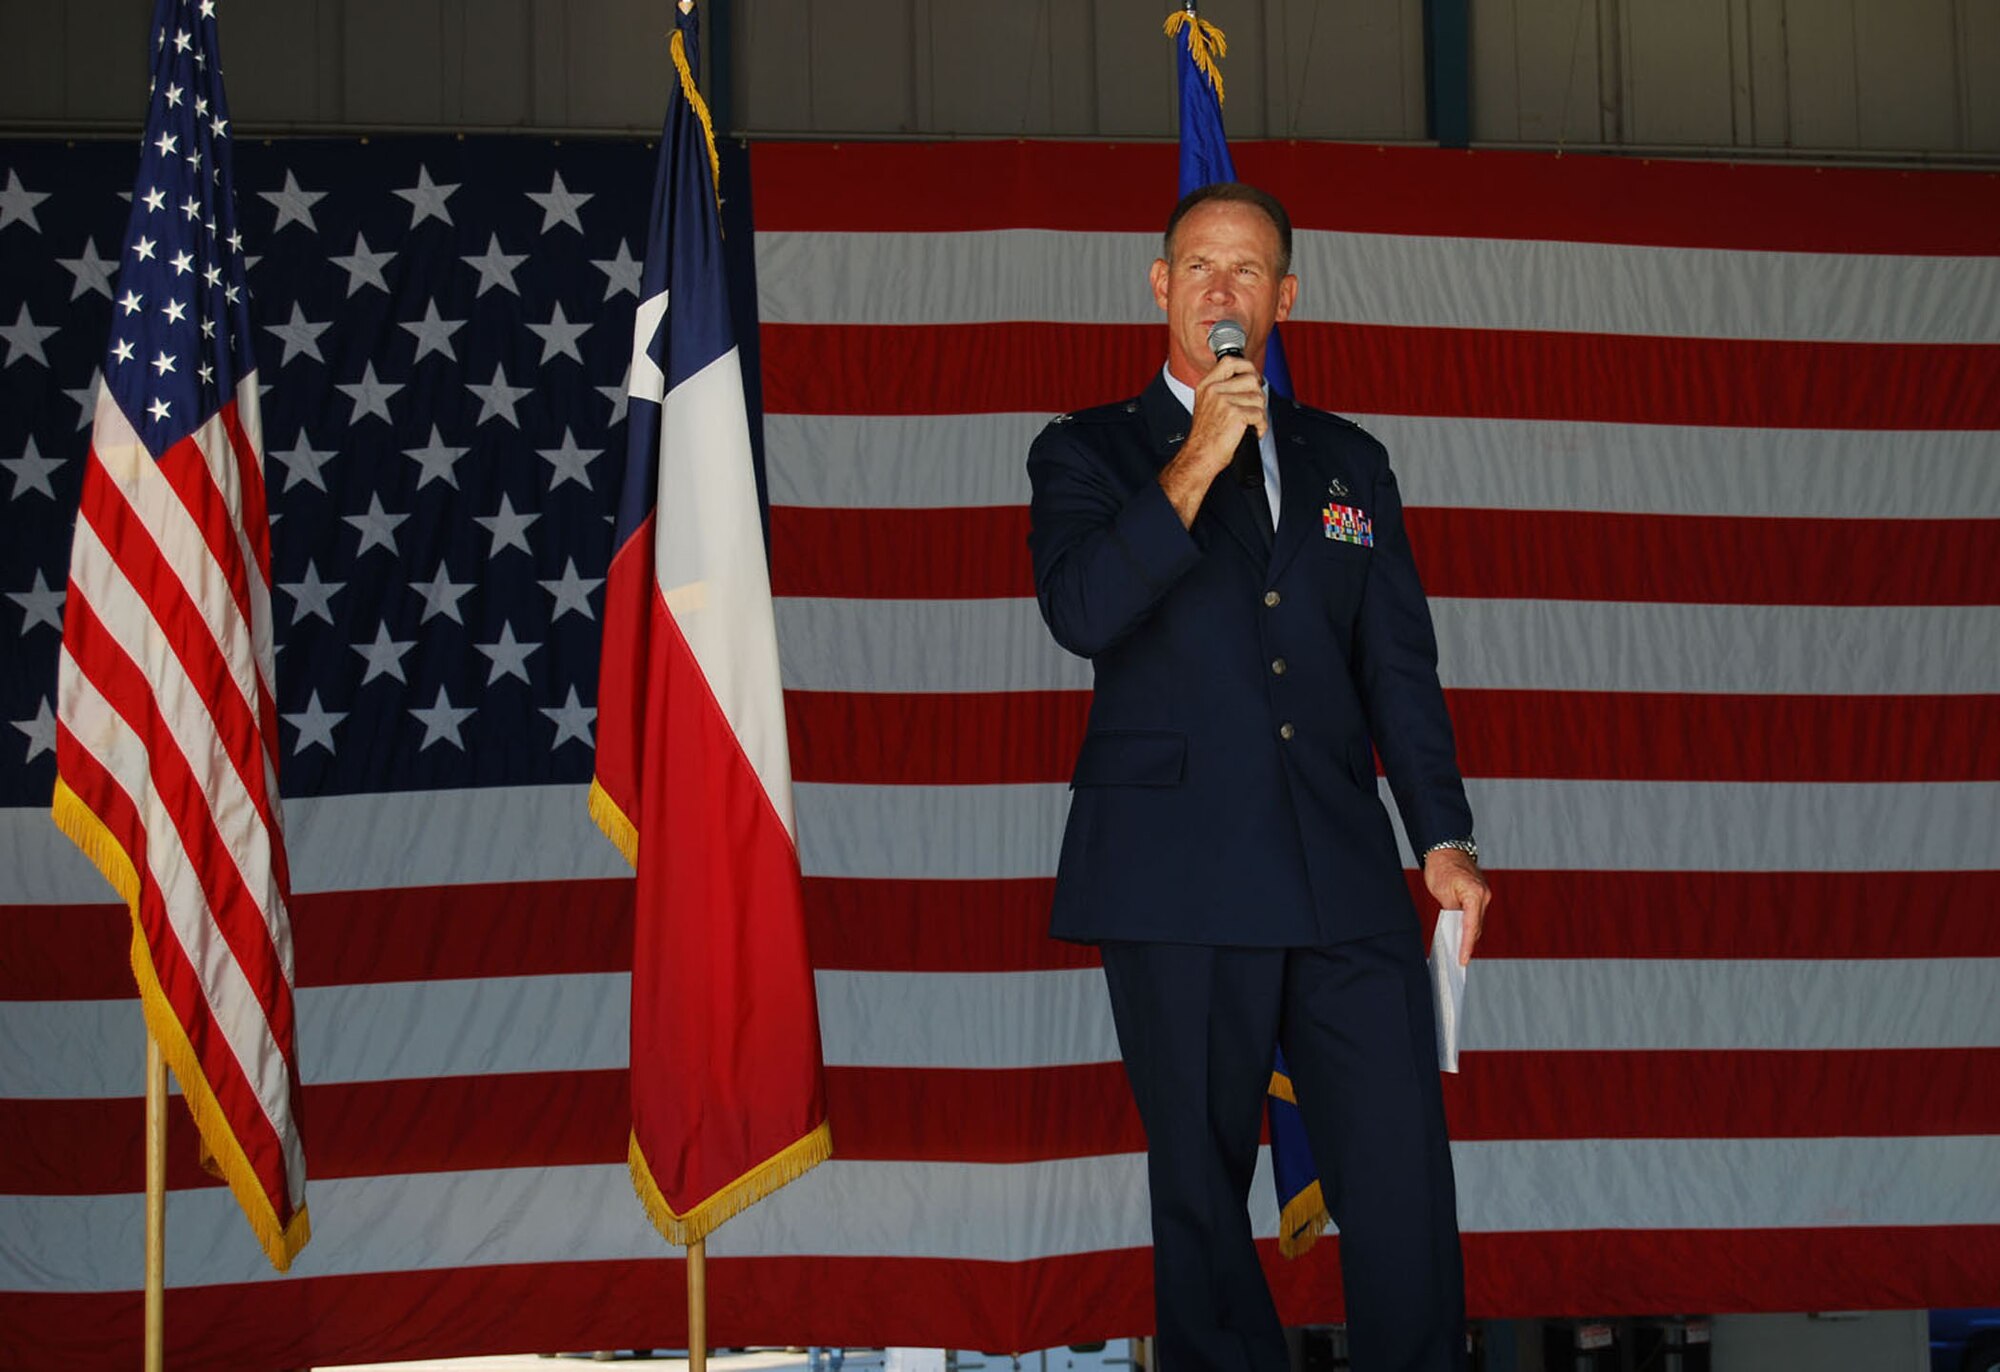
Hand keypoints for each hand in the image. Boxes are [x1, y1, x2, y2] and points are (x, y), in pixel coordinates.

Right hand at [1157, 355, 1268, 525]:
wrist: (1200, 456)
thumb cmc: (1206, 436)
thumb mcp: (1206, 405)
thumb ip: (1221, 390)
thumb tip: (1247, 380)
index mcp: (1206, 386)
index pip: (1229, 362)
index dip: (1246, 366)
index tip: (1252, 376)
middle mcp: (1214, 391)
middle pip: (1251, 379)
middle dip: (1257, 395)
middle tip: (1251, 408)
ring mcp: (1224, 401)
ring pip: (1259, 398)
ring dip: (1259, 413)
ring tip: (1248, 424)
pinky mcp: (1235, 414)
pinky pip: (1260, 414)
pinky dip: (1260, 426)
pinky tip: (1250, 431)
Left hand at [1424, 848, 1489, 966]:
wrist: (1447, 848)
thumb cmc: (1442, 866)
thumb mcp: (1442, 891)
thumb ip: (1451, 911)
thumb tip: (1454, 927)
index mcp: (1475, 894)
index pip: (1471, 926)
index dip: (1467, 945)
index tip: (1462, 959)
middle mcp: (1484, 896)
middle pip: (1477, 926)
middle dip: (1468, 944)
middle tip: (1459, 961)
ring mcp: (1484, 895)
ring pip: (1477, 922)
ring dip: (1469, 935)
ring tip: (1460, 952)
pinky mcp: (1480, 894)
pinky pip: (1476, 915)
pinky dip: (1469, 925)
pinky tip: (1462, 935)